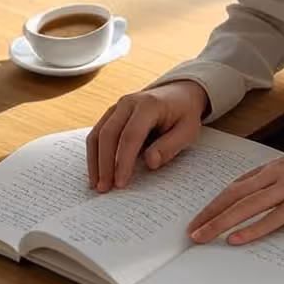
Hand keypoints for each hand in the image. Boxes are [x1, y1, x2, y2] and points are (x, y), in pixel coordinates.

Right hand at [86, 80, 208, 191]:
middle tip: (105, 189)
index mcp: (149, 104)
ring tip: (97, 185)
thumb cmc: (184, 114)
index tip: (121, 183)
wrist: (179, 93)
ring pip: (98, 134)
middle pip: (109, 134)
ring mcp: (117, 107)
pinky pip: (97, 134)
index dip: (124, 161)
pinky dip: (94, 154)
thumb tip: (150, 163)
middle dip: (105, 164)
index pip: (131, 135)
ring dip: (95, 161)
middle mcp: (129, 102)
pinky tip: (96, 173)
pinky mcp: (111, 114)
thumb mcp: (188, 130)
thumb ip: (170, 146)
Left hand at [187, 146, 283, 244]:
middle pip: (237, 194)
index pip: (239, 184)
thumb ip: (277, 175)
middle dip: (211, 212)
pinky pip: (273, 218)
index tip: (202, 215)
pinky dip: (252, 229)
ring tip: (205, 236)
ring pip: (248, 205)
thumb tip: (255, 188)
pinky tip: (236, 239)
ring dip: (222, 222)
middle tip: (193, 229)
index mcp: (275, 164)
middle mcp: (279, 173)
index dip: (217, 200)